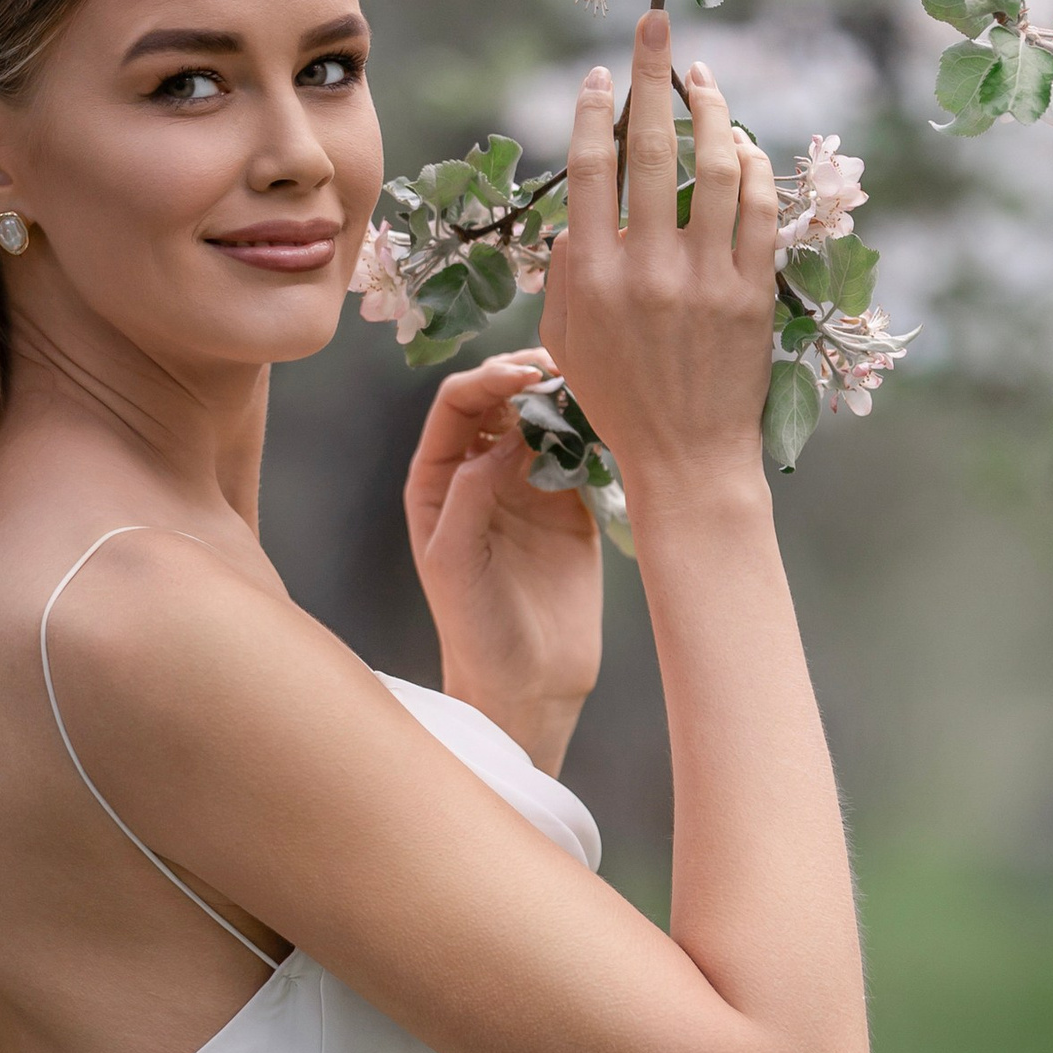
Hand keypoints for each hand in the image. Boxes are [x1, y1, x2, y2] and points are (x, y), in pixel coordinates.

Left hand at [403, 344, 600, 773]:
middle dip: (527, 376)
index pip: (456, 405)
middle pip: (502, 400)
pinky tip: (613, 421)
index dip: (486, 379)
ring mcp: (529, 486)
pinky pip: (584, 453)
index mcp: (438, 480)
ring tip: (593, 384)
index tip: (522, 374)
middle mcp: (481, 473)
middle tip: (564, 369)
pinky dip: (597, 431)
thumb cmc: (476, 629)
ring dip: (566, 398)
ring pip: (545, 419)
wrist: (529, 684)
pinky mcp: (573, 506)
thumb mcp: (454, 559)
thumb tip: (512, 434)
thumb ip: (471, 492)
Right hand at [539, 10, 778, 520]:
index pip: (591, 169)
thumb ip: (563, 270)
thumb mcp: (564, 339)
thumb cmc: (617, 401)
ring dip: (713, 109)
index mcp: (592, 277)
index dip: (596, 110)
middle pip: (651, 147)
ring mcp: (708, 278)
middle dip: (652, 74)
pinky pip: (760, 208)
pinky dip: (754, 166)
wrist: (687, 460)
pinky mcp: (755, 292)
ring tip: (704, 77)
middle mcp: (649, 269)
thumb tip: (580, 210)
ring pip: (718, 166)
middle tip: (656, 25)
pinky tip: (742, 143)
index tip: (602, 74)